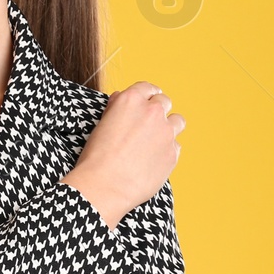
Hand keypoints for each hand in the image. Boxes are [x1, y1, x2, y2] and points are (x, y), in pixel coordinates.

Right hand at [62, 80, 185, 229]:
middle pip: (164, 101)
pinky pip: (176, 145)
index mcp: (131, 100)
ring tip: (155, 140)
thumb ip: (116, 108)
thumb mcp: (101, 125)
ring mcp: (166, 132)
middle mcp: (152, 112)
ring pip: (177, 121)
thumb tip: (121, 99)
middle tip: (147, 123)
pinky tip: (153, 158)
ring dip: (168, 126)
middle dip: (157, 110)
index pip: (147, 87)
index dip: (145, 95)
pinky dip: (167, 149)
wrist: (104, 186)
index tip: (145, 103)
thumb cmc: (96, 157)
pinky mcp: (173, 153)